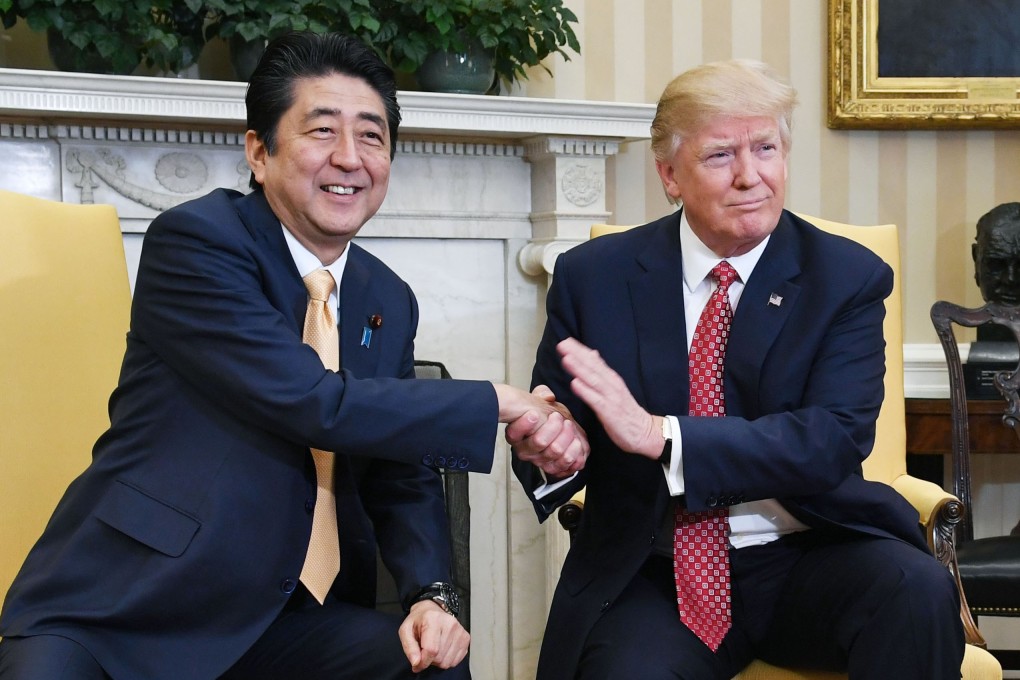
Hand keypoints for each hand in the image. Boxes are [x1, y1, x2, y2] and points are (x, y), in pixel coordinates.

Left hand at [398, 600, 469, 671]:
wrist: (431, 609)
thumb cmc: (418, 621)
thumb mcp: (405, 631)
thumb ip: (409, 647)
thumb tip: (416, 663)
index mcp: (433, 619)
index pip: (431, 650)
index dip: (423, 662)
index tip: (417, 664)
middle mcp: (450, 624)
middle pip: (439, 658)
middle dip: (429, 660)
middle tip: (425, 650)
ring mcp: (460, 631)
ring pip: (448, 662)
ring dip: (438, 661)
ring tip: (434, 649)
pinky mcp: (466, 637)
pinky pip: (456, 661)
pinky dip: (447, 660)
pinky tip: (442, 650)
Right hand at [504, 385, 588, 476]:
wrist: (559, 431)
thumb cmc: (546, 416)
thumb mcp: (542, 400)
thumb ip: (542, 394)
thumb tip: (548, 396)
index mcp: (516, 434)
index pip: (514, 432)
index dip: (525, 424)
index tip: (535, 414)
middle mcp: (525, 450)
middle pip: (539, 442)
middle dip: (554, 426)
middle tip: (558, 417)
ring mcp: (539, 461)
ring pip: (554, 451)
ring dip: (566, 436)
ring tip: (569, 426)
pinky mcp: (554, 468)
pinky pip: (564, 466)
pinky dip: (574, 454)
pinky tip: (576, 443)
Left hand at [557, 337, 662, 458]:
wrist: (645, 432)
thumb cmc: (626, 412)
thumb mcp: (615, 387)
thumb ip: (602, 372)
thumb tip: (592, 354)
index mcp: (612, 379)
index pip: (595, 361)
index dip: (581, 351)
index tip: (566, 341)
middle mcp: (612, 385)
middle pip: (593, 367)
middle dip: (578, 355)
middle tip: (562, 344)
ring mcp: (611, 398)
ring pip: (593, 380)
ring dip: (580, 369)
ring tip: (566, 358)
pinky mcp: (610, 412)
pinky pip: (596, 400)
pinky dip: (585, 391)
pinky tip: (575, 383)